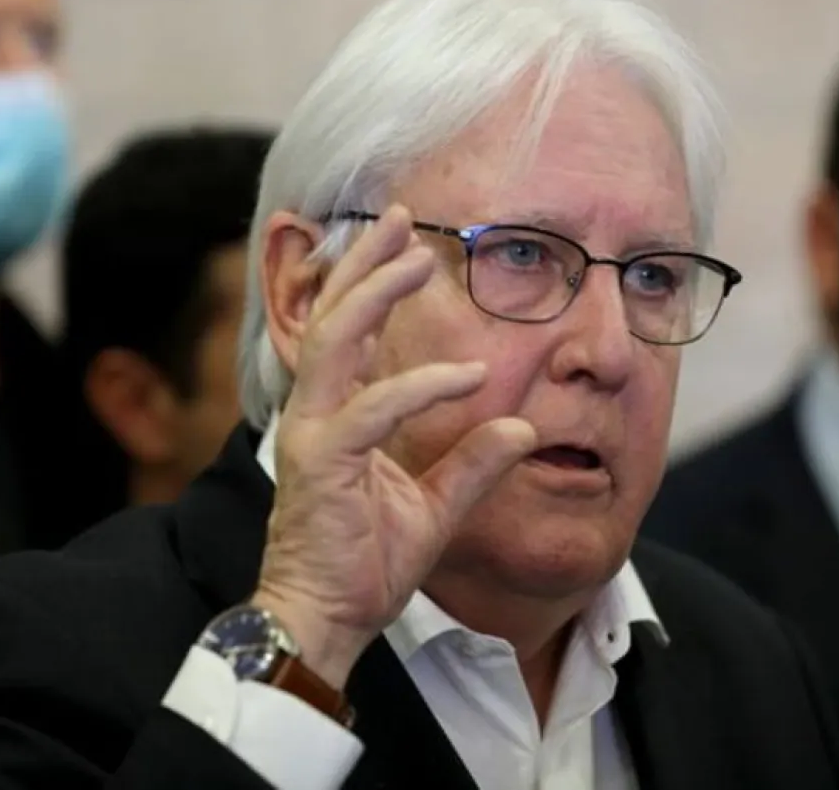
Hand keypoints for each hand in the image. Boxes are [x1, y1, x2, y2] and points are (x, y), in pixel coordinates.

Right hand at [252, 205, 537, 689]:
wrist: (326, 621)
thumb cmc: (366, 564)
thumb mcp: (435, 507)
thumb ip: (474, 464)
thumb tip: (524, 429)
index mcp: (337, 416)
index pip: (348, 332)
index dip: (369, 281)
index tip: (405, 243)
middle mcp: (317, 414)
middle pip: (334, 316)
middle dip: (366, 262)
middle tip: (403, 216)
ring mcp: (314, 435)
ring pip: (338, 342)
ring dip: (376, 293)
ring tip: (417, 259)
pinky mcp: (322, 464)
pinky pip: (373, 411)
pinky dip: (421, 387)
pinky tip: (469, 375)